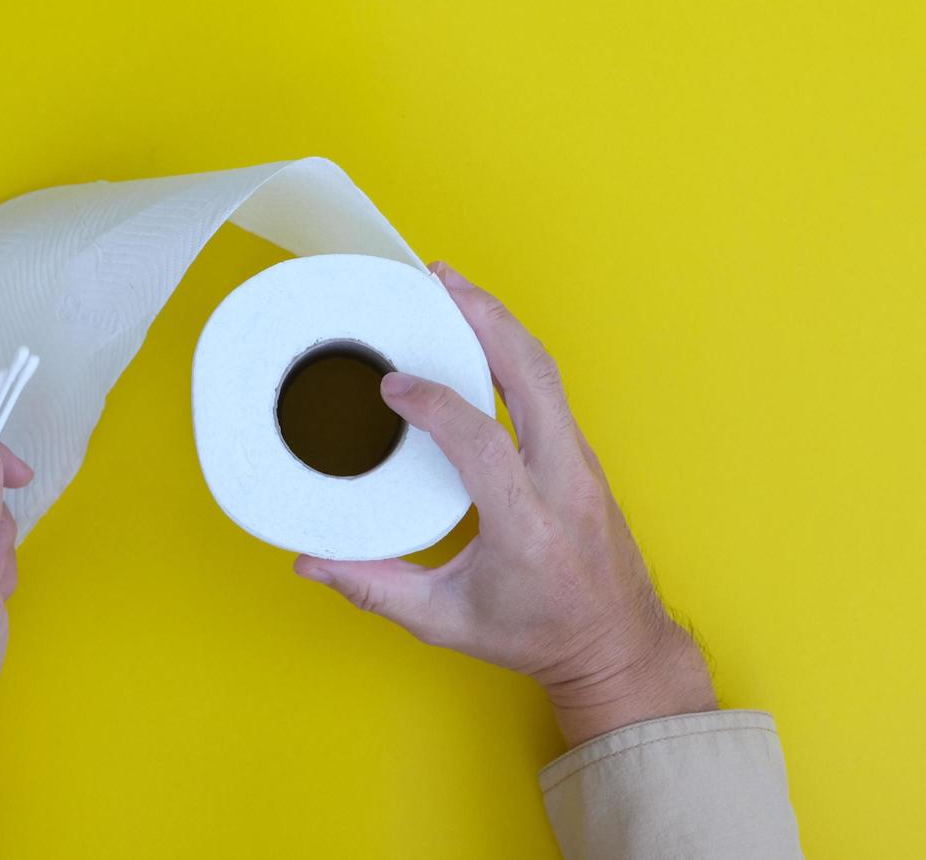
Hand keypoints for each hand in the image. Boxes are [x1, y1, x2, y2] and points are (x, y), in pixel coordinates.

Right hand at [295, 263, 715, 745]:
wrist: (616, 644)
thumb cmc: (536, 635)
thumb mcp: (446, 622)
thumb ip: (374, 589)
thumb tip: (310, 562)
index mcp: (526, 524)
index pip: (482, 443)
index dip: (435, 405)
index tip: (392, 385)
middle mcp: (562, 481)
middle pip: (532, 376)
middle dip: (484, 318)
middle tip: (435, 280)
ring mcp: (580, 463)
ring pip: (546, 372)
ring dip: (500, 323)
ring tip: (453, 289)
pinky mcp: (581, 455)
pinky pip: (550, 388)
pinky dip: (513, 350)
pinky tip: (481, 333)